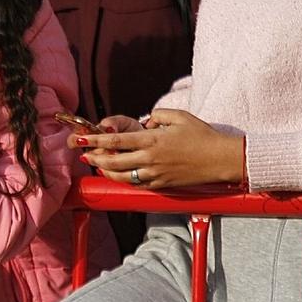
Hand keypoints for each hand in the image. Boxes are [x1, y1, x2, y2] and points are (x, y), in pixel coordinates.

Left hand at [76, 107, 245, 188]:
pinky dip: (124, 179)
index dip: (95, 141)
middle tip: (83, 154)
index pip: (115, 141)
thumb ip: (157, 115)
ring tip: (98, 164)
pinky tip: (119, 174)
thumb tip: (145, 122)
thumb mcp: (179, 116)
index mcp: (152, 140)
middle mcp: (150, 159)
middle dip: (94, 157)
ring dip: (106, 170)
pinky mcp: (162, 185)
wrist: (221, 159)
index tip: (81, 139)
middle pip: (113, 161)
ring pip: (122, 176)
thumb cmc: (202, 135)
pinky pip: (137, 184)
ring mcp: (155, 174)